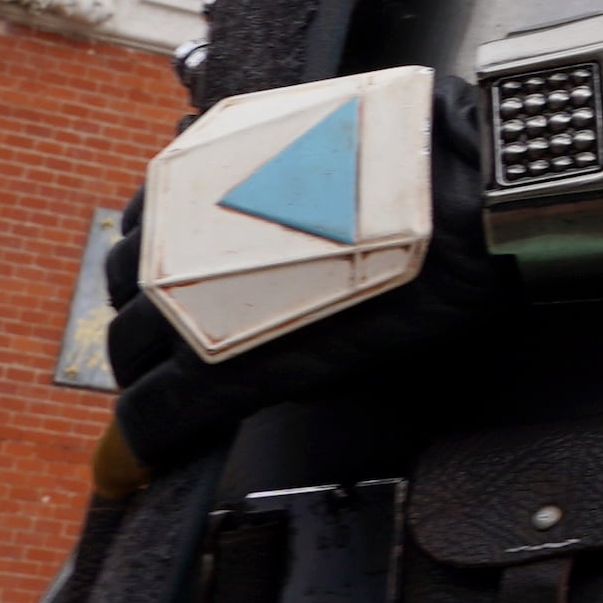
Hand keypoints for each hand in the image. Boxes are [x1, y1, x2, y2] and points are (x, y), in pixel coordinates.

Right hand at [107, 80, 506, 471]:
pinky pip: (160, 194)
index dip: (141, 442)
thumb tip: (241, 384)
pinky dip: (173, 220)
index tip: (137, 457)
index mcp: (218, 353)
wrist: (477, 173)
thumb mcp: (354, 359)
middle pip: (126, 340)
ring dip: (153, 287)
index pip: (149, 412)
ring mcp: (186, 207)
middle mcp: (180, 281)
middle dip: (149, 363)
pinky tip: (208, 225)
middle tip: (181, 365)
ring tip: (200, 289)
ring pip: (130, 264)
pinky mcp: (208, 145)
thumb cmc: (436, 275)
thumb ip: (276, 375)